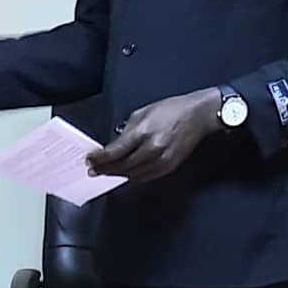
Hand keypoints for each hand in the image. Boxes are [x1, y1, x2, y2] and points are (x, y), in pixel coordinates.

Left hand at [85, 88, 221, 181]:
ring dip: (118, 174)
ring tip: (106, 172)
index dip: (100, 159)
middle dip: (105, 169)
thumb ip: (127, 130)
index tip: (90, 160)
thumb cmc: (171, 110)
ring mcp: (161, 160)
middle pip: (122, 166)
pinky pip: (146, 177)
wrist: (197, 116)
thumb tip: (115, 144)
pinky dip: (133, 176)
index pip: (115, 152)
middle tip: (93, 170)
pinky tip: (125, 173)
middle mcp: (151, 148)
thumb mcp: (142, 113)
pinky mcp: (169, 167)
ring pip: (133, 174)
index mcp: (143, 131)